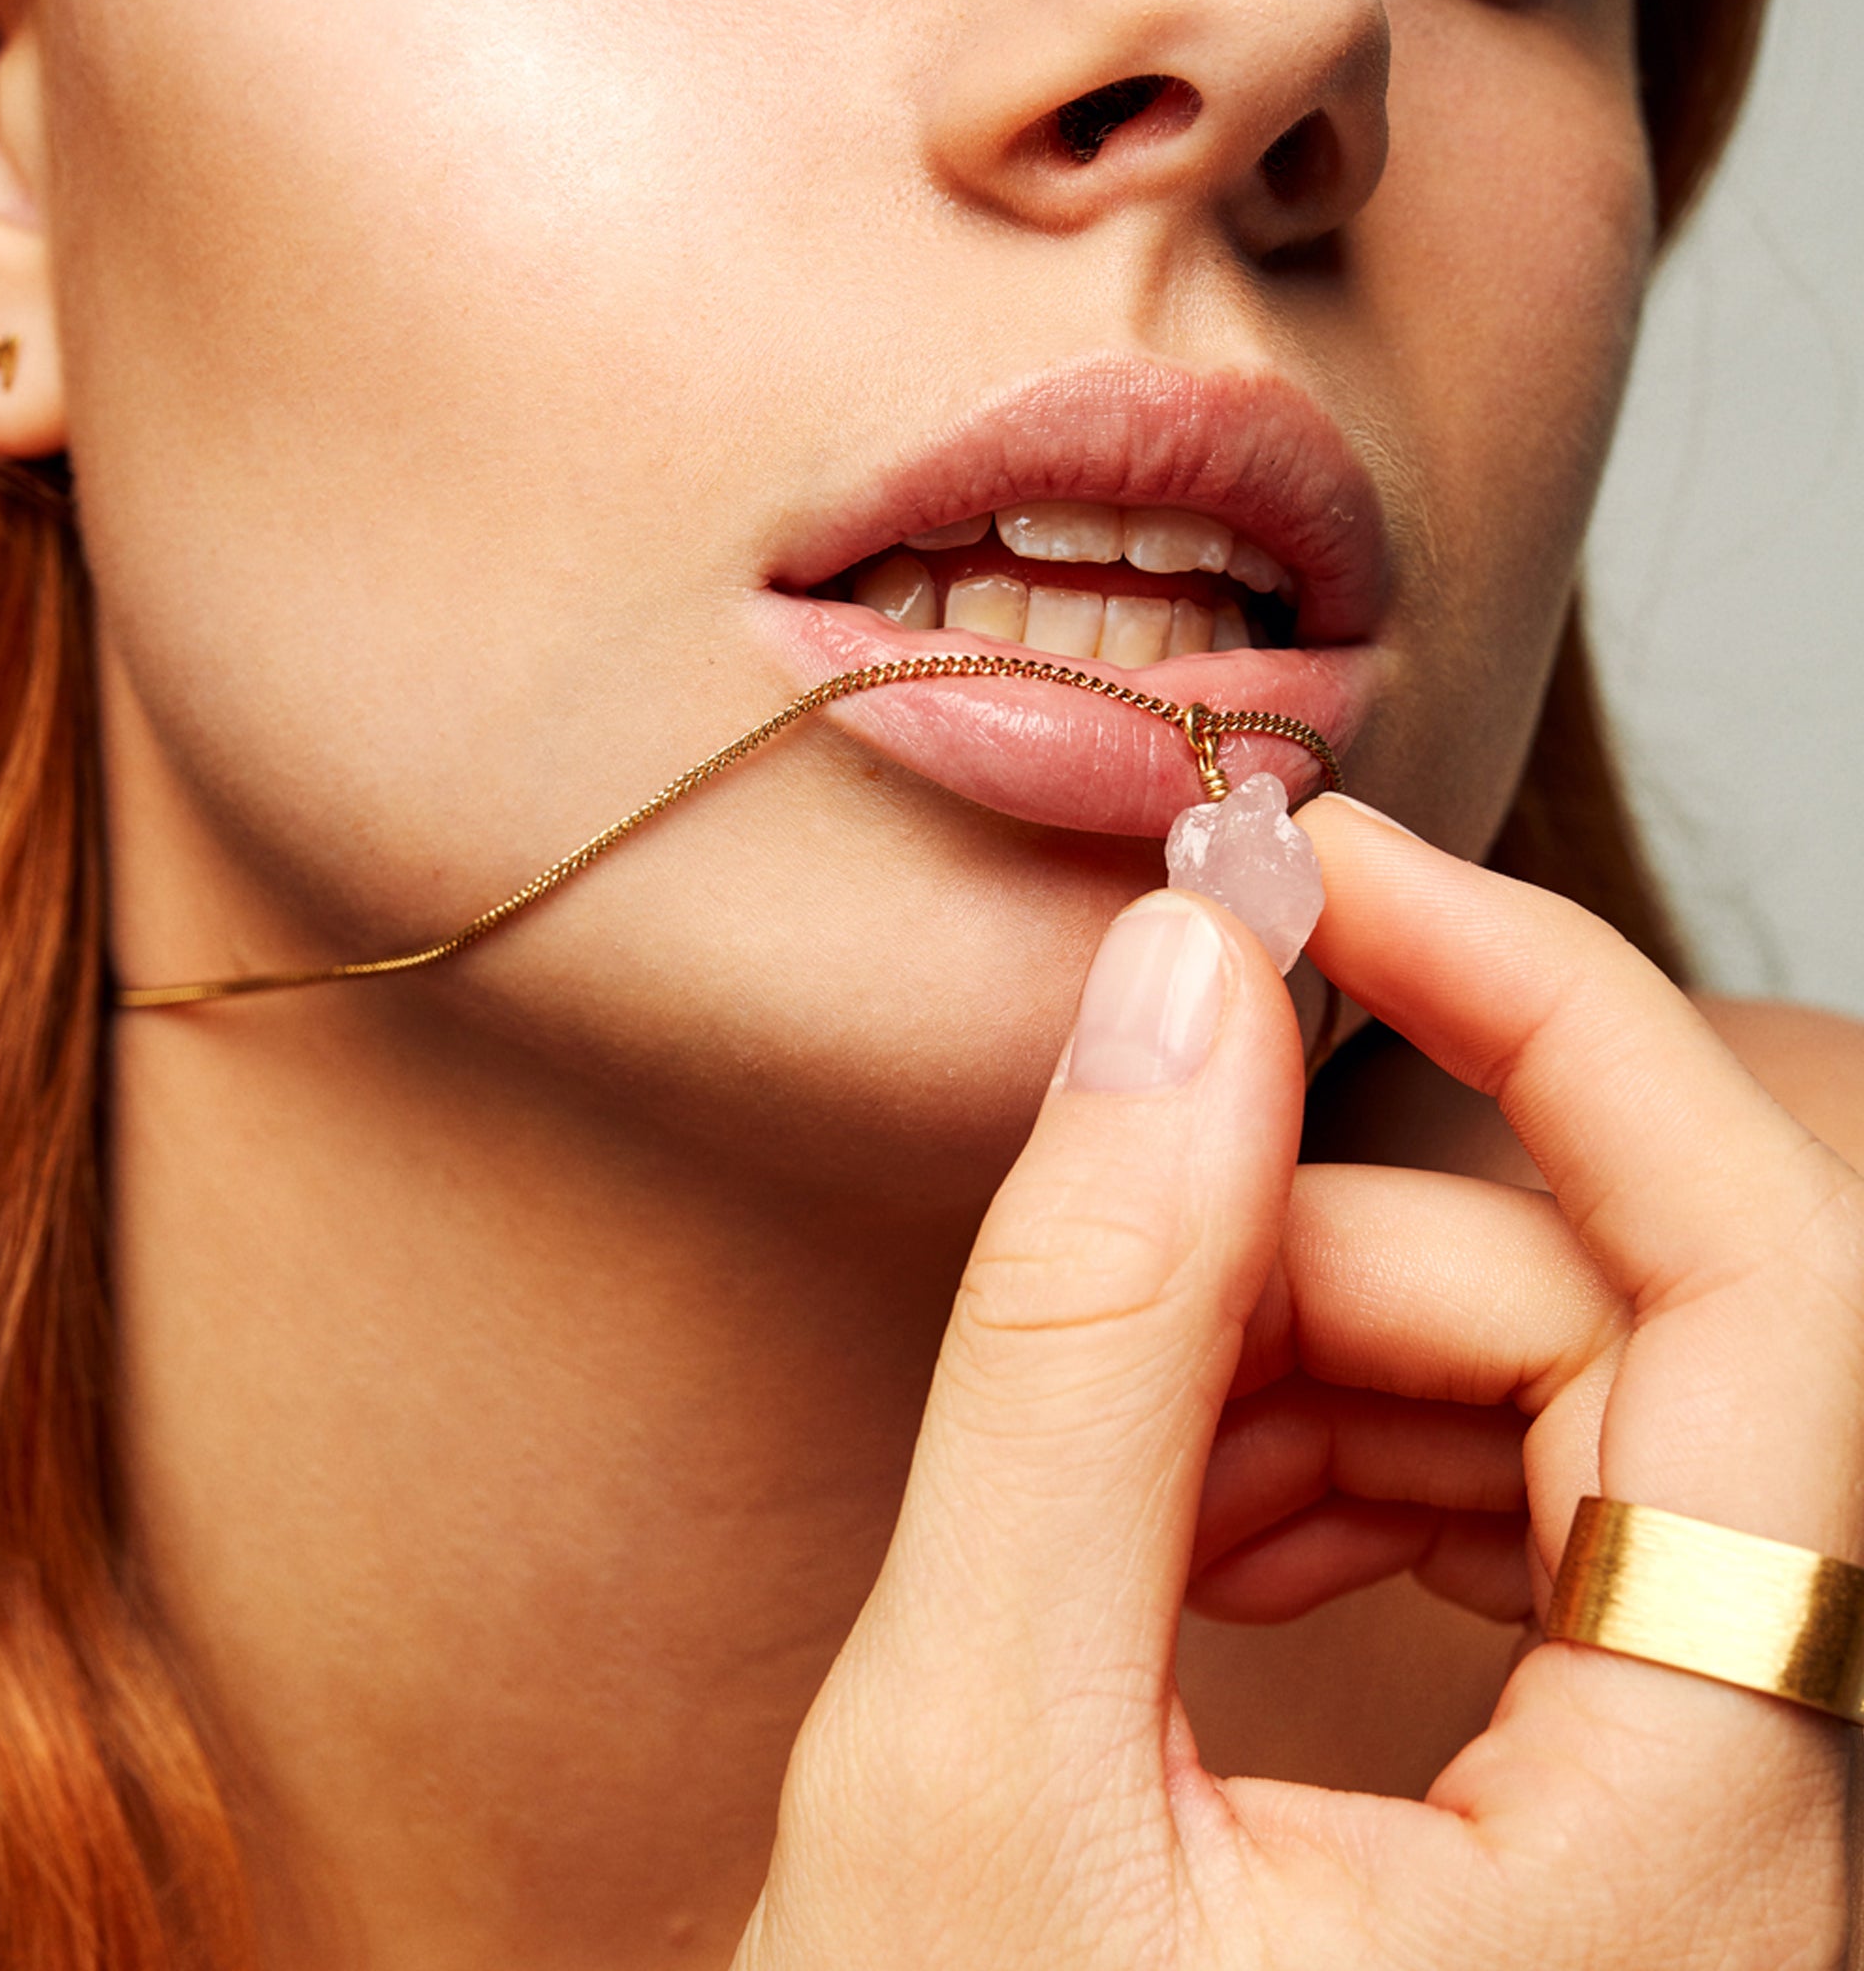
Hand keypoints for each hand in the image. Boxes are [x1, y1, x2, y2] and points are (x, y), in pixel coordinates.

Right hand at [734, 797, 1863, 1969]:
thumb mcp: (973, 1761)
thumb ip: (1080, 1345)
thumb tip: (1172, 993)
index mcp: (1695, 1875)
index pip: (1769, 1301)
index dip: (1559, 1018)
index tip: (1333, 871)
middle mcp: (1760, 1846)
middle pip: (1643, 1347)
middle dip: (1353, 1244)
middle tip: (1124, 1277)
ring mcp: (1685, 1827)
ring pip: (1578, 1412)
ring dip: (1326, 1349)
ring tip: (1126, 1449)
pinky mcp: (1586, 1807)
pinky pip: (1526, 1511)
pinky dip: (1338, 1446)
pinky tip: (1185, 1513)